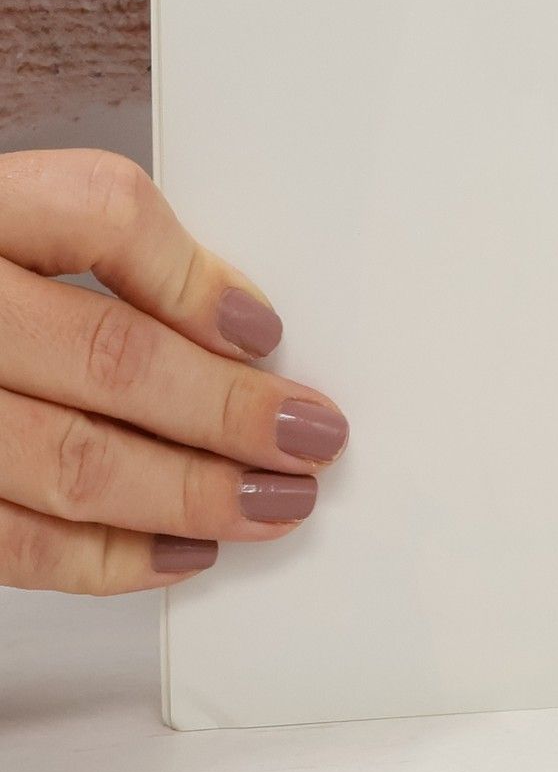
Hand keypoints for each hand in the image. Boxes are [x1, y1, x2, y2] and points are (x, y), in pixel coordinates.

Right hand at [0, 149, 346, 592]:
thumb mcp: (12, 224)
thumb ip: (108, 256)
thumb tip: (238, 327)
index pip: (99, 213)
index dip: (195, 277)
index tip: (268, 328)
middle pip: (107, 357)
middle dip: (231, 410)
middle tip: (313, 436)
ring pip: (71, 462)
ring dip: (192, 494)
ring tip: (275, 503)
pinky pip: (11, 543)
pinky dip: (109, 558)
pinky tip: (181, 549)